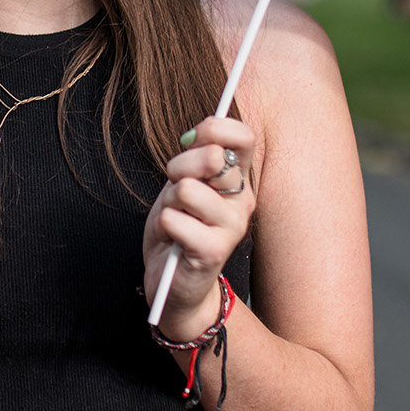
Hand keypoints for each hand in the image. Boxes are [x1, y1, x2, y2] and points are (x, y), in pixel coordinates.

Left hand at [144, 116, 255, 340]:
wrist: (173, 282)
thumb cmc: (177, 229)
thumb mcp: (182, 185)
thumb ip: (193, 159)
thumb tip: (197, 135)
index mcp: (239, 179)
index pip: (244, 137)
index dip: (216, 128)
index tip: (192, 139)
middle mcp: (243, 200)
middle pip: (212, 157)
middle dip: (179, 166)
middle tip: (175, 189)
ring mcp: (233, 226)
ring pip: (188, 189)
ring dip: (169, 202)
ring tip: (175, 219)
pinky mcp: (214, 250)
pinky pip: (174, 219)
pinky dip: (164, 226)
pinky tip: (173, 239)